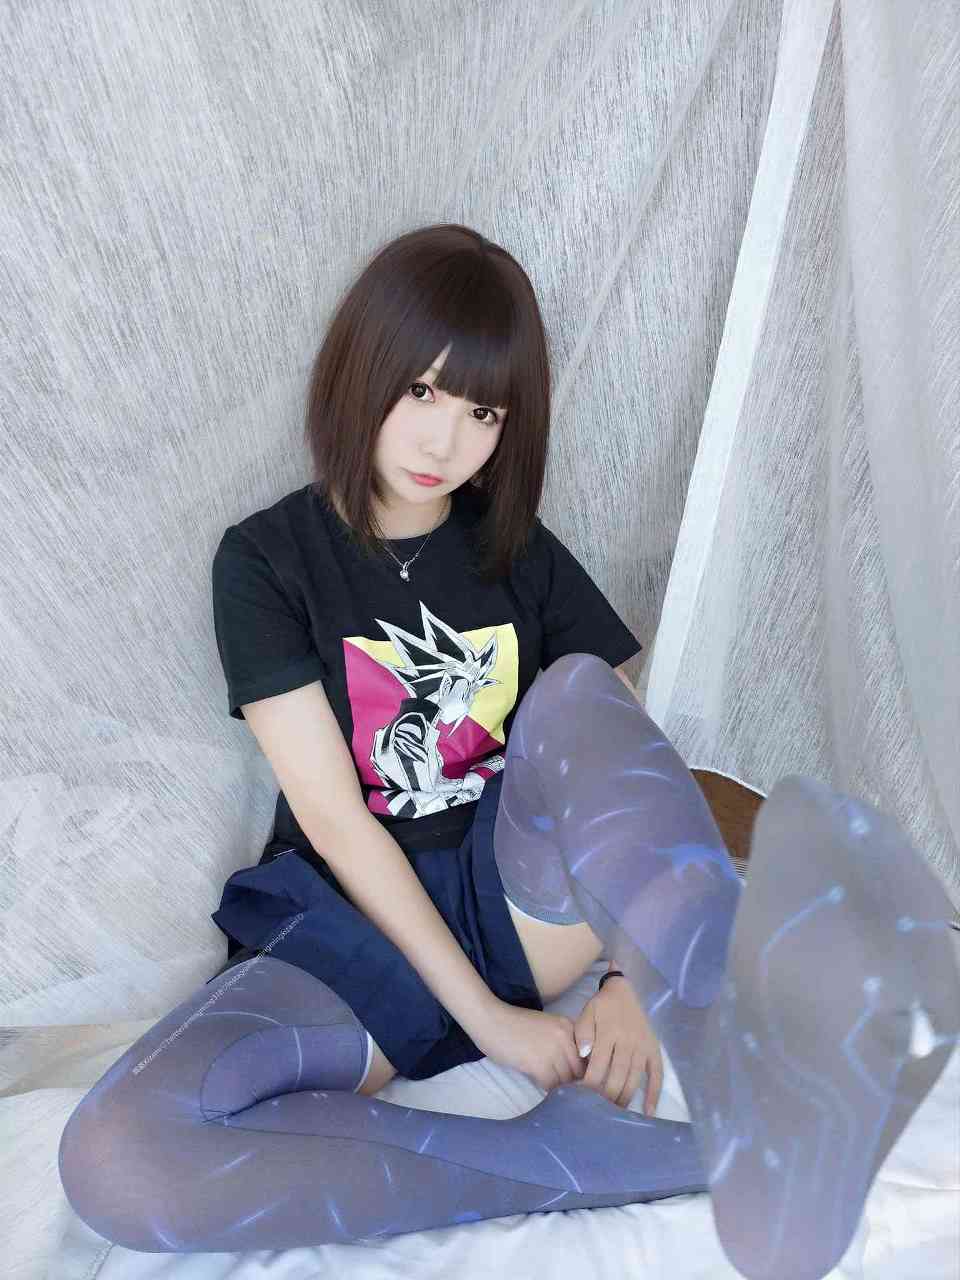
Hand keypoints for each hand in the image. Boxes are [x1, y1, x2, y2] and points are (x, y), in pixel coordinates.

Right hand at [473, 1000, 586, 1093]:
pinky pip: (551, 1084)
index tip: (564, 1066)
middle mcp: (565, 1037)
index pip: (584, 1055)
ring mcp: (553, 1051)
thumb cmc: (515, 1024)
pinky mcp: (540, 1065)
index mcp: (568, 1025)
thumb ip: (562, 1041)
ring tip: (541, 1072)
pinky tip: (534, 1075)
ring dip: (554, 1080)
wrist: (491, 1020)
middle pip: (577, 1070)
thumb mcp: (547, 1026)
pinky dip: (544, 1084)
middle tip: (551, 1072)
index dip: (576, 1065)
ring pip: (565, 1079)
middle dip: (566, 1075)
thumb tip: (575, 1068)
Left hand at [573, 975, 663, 1113]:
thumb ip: (583, 1033)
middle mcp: (628, 1042)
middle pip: (618, 1076)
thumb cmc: (601, 1006)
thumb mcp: (587, 1013)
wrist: (623, 991)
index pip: (599, 1065)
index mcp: (609, 1033)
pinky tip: (648, 1111)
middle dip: (607, 1096)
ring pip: (635, 1078)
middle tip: (598, 1110)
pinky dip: (653, 1093)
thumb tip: (584, 1054)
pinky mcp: (653, 1050)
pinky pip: (656, 1074)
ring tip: (616, 1114)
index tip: (582, 1097)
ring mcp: (642, 1047)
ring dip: (626, 1098)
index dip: (590, 1084)